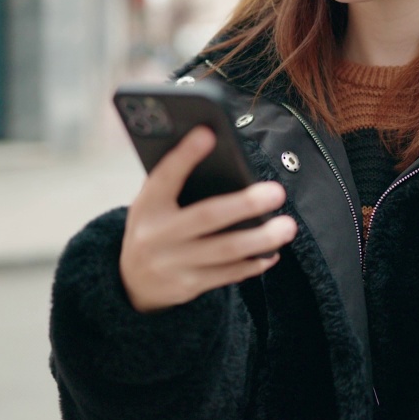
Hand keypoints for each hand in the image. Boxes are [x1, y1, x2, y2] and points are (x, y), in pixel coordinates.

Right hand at [119, 127, 297, 313]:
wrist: (131, 283)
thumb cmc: (154, 229)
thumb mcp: (152, 205)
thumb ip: (175, 184)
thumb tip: (214, 150)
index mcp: (147, 207)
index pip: (164, 177)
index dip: (185, 156)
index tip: (207, 133)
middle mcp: (156, 236)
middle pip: (205, 217)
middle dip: (244, 204)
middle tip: (277, 192)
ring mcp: (171, 264)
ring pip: (224, 251)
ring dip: (260, 239)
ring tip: (287, 227)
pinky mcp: (187, 287)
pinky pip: (226, 275)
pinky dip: (252, 263)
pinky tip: (272, 253)